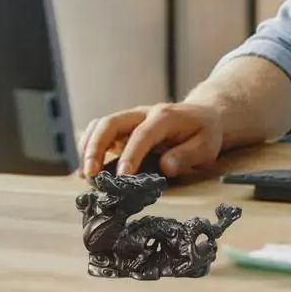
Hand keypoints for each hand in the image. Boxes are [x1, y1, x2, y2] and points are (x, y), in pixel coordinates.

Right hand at [77, 102, 223, 178]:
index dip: (130, 155)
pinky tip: (85, 169)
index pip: (142, 134)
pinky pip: (100, 131)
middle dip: (96, 147)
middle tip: (90, 175)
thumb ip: (187, 155)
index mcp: (165, 117)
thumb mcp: (206, 146)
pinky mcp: (124, 128)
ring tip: (85, 175)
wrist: (203, 115)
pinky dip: (88, 147)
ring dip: (88, 147)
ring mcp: (131, 119)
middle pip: (111, 122)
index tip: (122, 177)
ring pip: (101, 125)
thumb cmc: (204, 133)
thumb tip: (165, 167)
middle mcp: (143, 114)